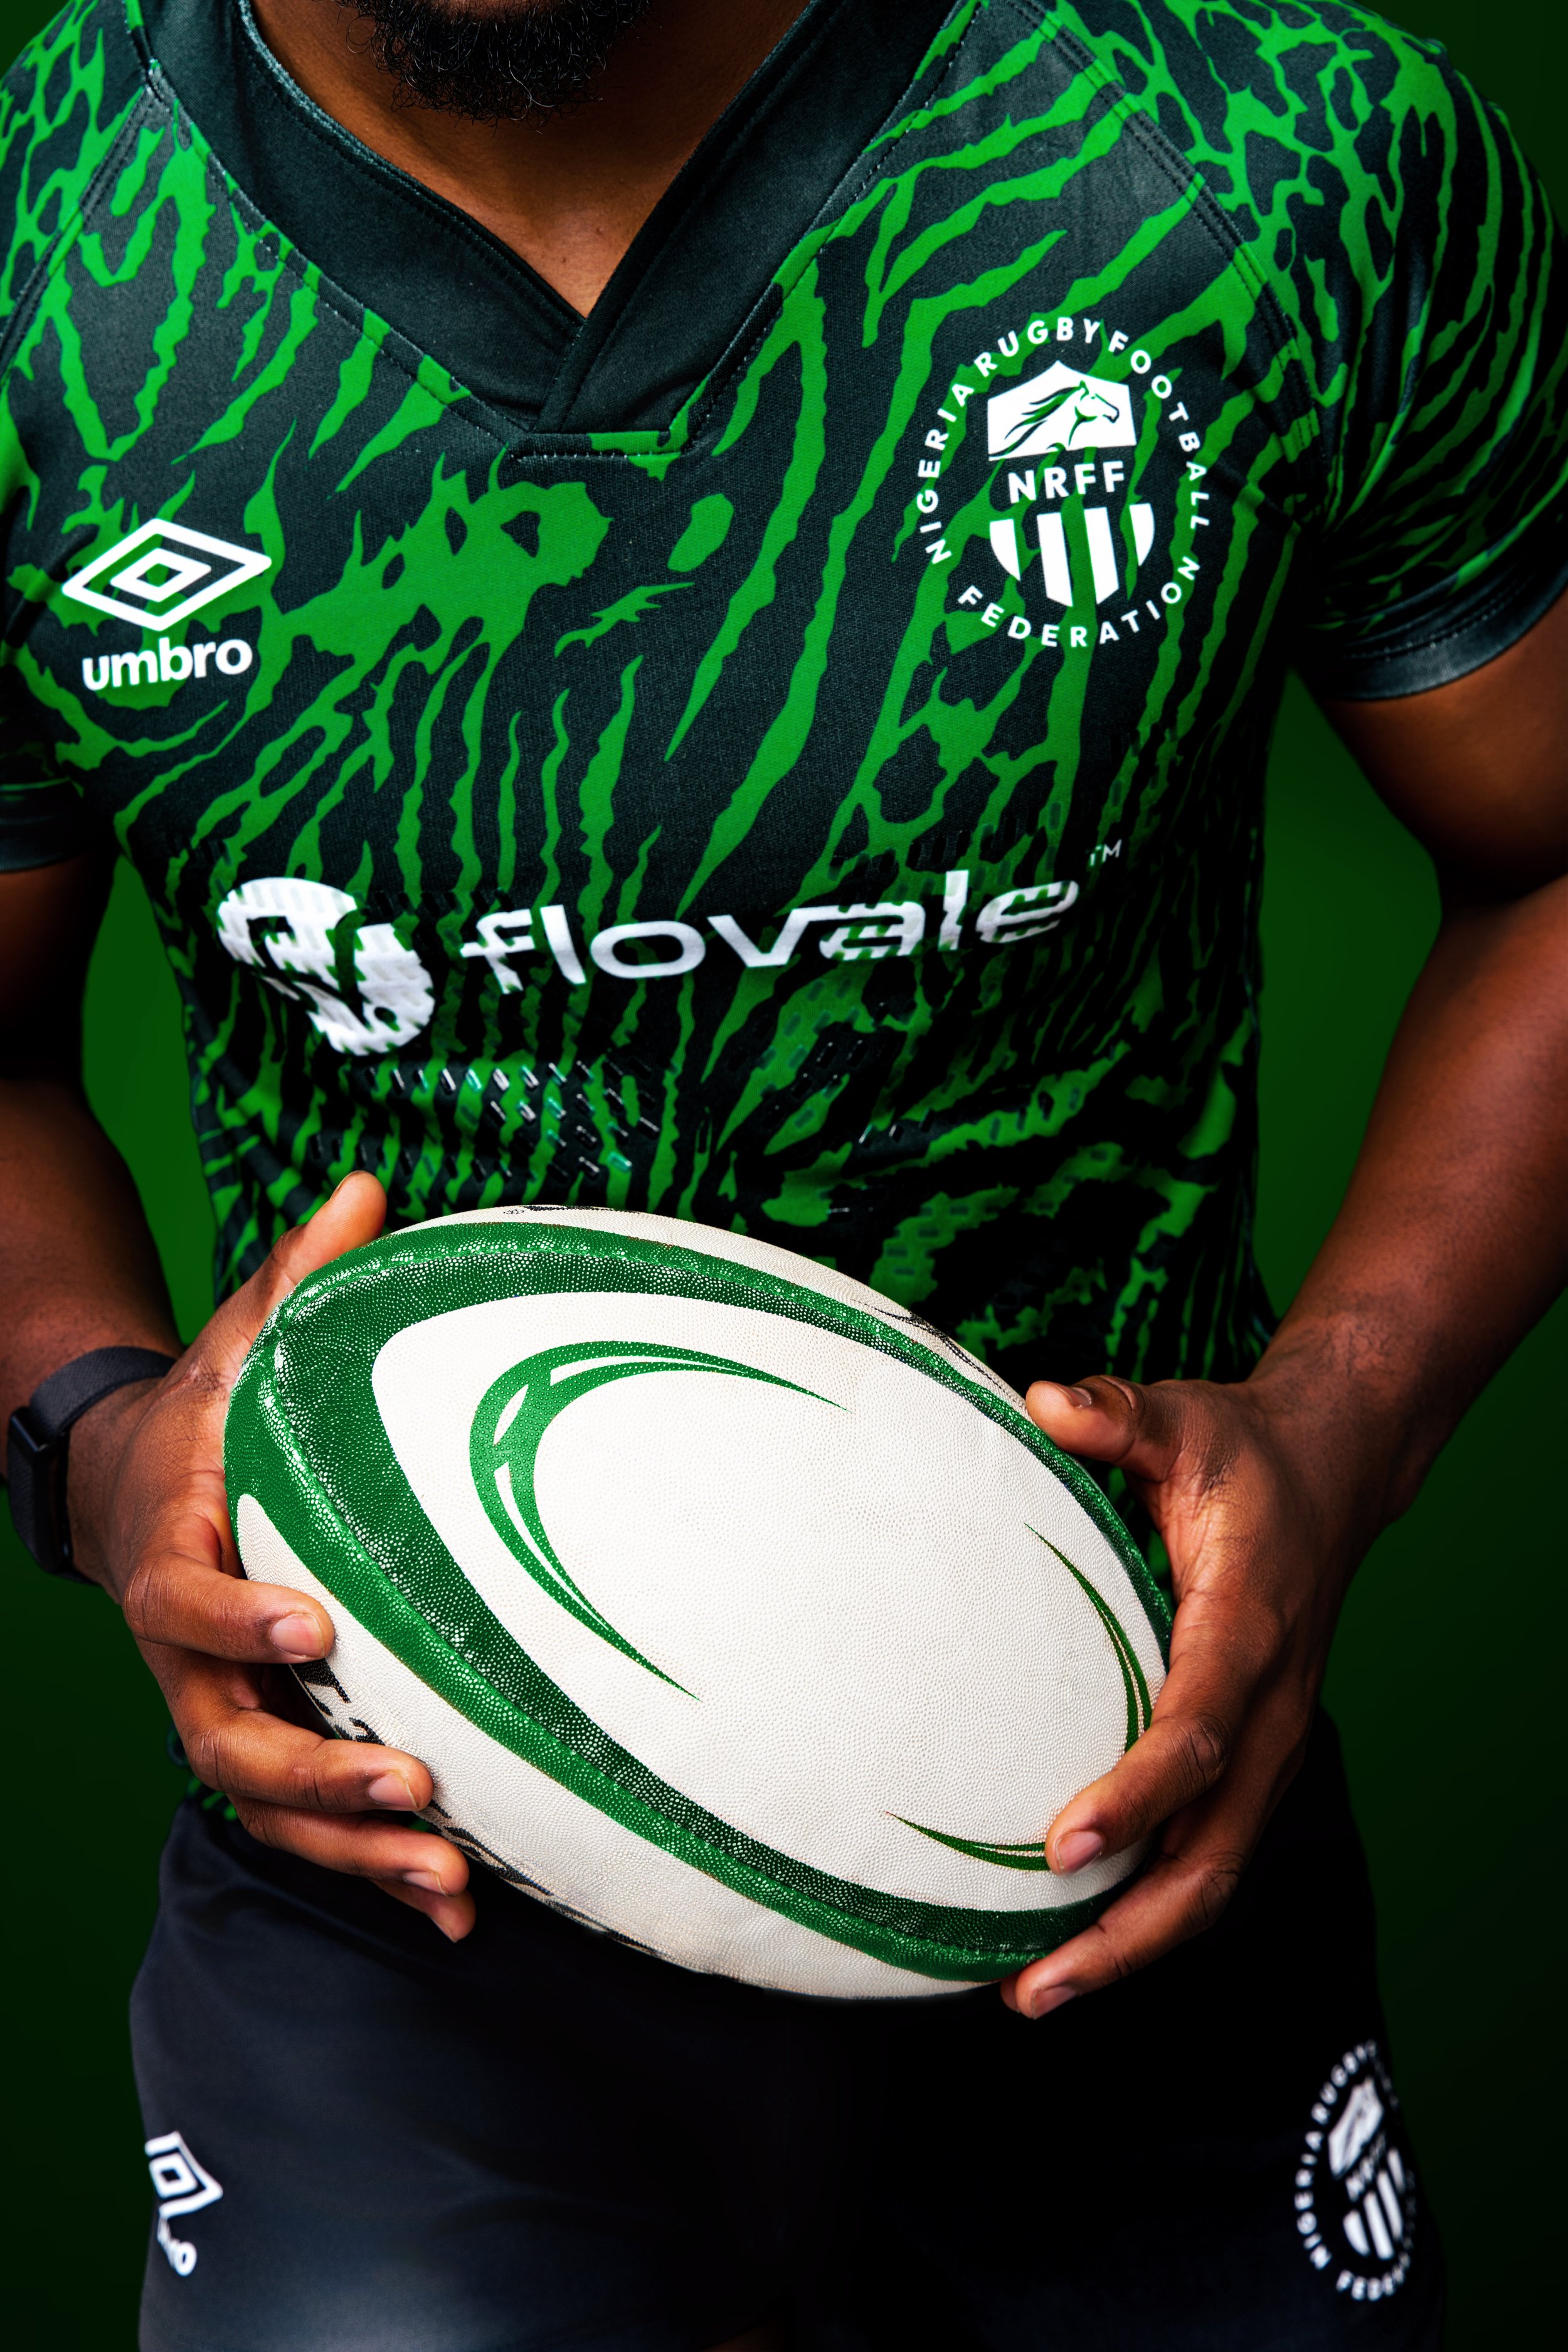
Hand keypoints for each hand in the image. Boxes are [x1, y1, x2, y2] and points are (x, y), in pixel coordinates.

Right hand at [68, 1173, 474, 1940]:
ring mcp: (224, 1707)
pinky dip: (375, 1870)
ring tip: (451, 1880)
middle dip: (313, 1776)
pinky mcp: (269, 1742)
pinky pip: (309, 1825)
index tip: (312, 1626)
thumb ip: (297, 1278)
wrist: (133, 1486)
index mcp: (180, 1550)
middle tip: (409, 1786)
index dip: (237, 1620)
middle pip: (225, 1739)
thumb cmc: (206, 1413)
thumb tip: (368, 1183)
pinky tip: (463, 1905)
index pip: (187, 1600)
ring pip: (269, 1807)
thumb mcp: (238, 1342)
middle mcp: (189, 1652)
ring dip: (355, 1853)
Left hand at [1001, 1367, 1370, 2017]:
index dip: (1135, 1796)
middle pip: (1211, 1853)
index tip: (1059, 1846)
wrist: (1333, 1472)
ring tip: (1033, 1992)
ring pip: (1212, 1877)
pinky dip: (1150, 1911)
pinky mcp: (1255, 1761)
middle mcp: (1271, 1709)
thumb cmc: (1241, 1452)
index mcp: (1248, 1630)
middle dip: (1126, 1932)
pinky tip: (1076, 1938)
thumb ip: (1117, 1414)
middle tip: (1031, 1986)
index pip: (1196, 1732)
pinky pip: (1208, 1857)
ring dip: (1132, 1945)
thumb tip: (1045, 1402)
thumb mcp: (1182, 1417)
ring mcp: (1270, 1747)